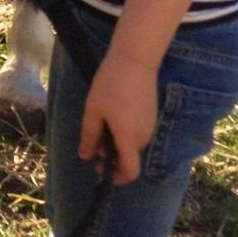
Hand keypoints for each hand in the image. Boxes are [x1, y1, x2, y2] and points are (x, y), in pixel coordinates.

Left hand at [79, 49, 159, 185]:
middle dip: (110, 152)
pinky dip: (124, 129)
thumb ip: (89, 136)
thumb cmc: (111, 84)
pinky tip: (113, 109)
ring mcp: (151, 125)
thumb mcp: (94, 110)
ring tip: (101, 116)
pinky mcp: (152, 114)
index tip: (100, 170)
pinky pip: (137, 130)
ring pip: (131, 142)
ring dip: (116, 139)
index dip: (116, 178)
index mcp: (130, 139)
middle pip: (128, 156)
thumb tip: (85, 156)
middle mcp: (144, 137)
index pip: (129, 172)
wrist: (135, 58)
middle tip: (93, 133)